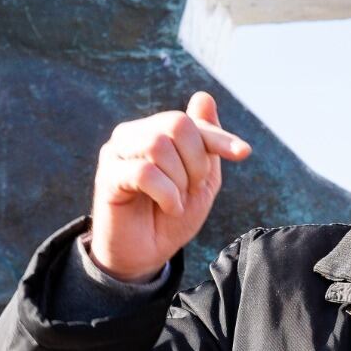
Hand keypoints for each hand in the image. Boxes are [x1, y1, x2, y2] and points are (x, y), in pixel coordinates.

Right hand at [88, 91, 251, 280]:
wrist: (145, 255)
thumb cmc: (172, 216)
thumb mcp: (201, 180)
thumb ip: (205, 142)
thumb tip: (204, 96)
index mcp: (155, 131)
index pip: (190, 121)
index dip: (219, 138)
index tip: (244, 153)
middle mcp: (133, 135)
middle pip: (175, 124)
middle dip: (196, 161)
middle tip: (192, 189)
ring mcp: (116, 153)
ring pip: (158, 145)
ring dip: (179, 179)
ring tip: (177, 200)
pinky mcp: (107, 176)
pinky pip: (144, 171)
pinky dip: (166, 193)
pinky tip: (168, 207)